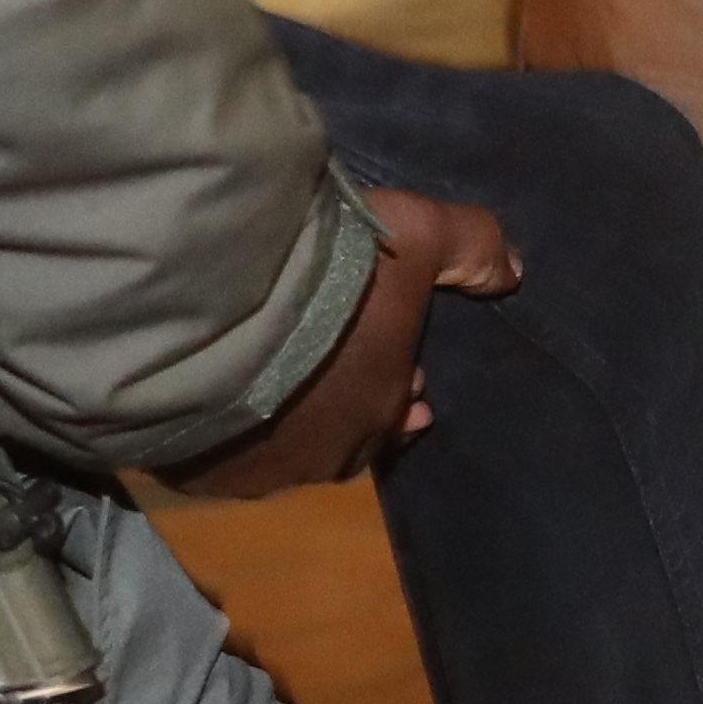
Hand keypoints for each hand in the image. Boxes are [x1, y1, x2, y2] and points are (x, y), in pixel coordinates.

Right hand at [178, 183, 519, 496]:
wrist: (201, 302)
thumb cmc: (325, 275)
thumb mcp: (415, 234)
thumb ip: (469, 247)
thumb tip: (513, 273)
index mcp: (378, 413)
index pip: (398, 416)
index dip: (396, 385)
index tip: (395, 364)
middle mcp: (320, 457)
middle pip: (340, 435)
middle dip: (344, 402)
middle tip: (333, 367)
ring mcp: (251, 469)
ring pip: (279, 447)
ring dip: (284, 416)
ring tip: (272, 378)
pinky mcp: (189, 467)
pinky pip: (216, 452)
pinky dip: (223, 424)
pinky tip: (215, 396)